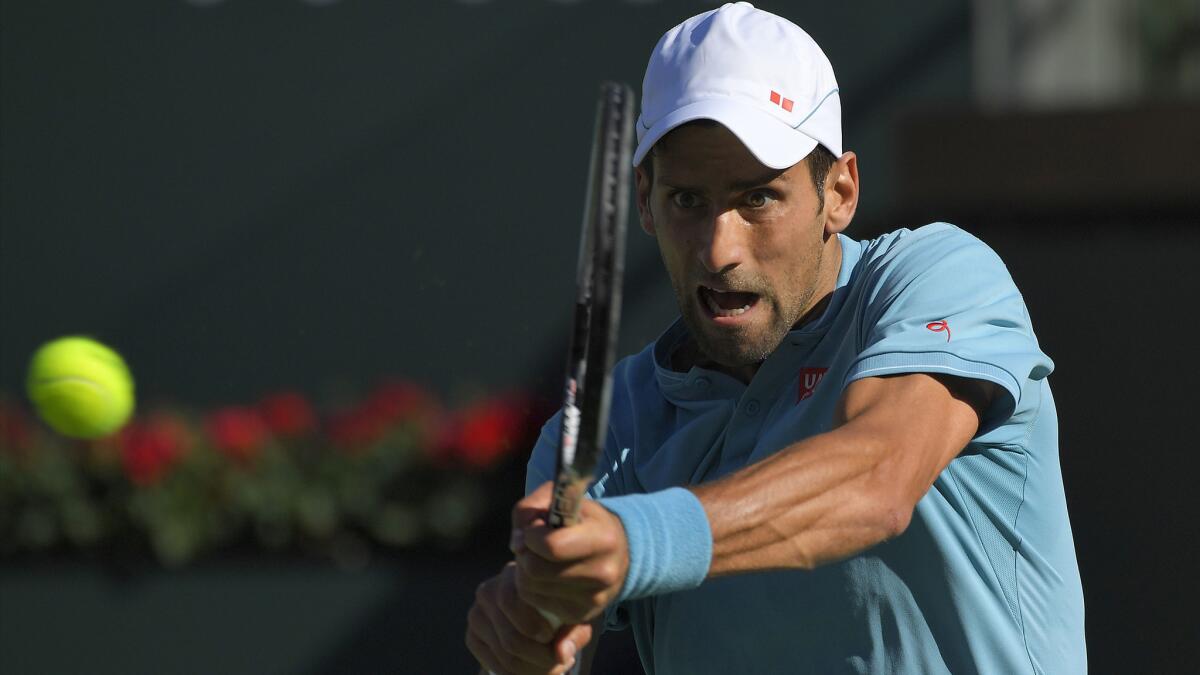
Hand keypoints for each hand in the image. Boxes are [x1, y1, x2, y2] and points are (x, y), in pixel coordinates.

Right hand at [466, 562, 590, 674]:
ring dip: (533, 669)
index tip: (554, 639)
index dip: (537, 629)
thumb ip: (574, 634)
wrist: (536, 618)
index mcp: (513, 574)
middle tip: (560, 662)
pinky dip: (517, 674)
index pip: (513, 603)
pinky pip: (494, 664)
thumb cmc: (559, 613)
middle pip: (511, 639)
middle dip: (540, 658)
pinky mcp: (472, 636)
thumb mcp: (572, 618)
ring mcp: (477, 614)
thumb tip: (563, 655)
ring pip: (504, 656)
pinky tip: (535, 669)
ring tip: (554, 666)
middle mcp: (488, 589)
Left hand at [513, 481, 629, 623]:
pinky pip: (533, 602)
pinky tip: (546, 576)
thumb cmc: (583, 521)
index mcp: (603, 538)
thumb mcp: (562, 500)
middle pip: (534, 569)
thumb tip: (516, 544)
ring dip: (525, 570)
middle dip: (525, 553)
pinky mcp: (579, 616)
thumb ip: (531, 508)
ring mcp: (592, 599)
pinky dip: (531, 587)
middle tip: (535, 545)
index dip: (532, 535)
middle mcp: (603, 573)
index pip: (551, 546)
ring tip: (541, 559)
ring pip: (529, 587)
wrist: (618, 553)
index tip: (536, 528)